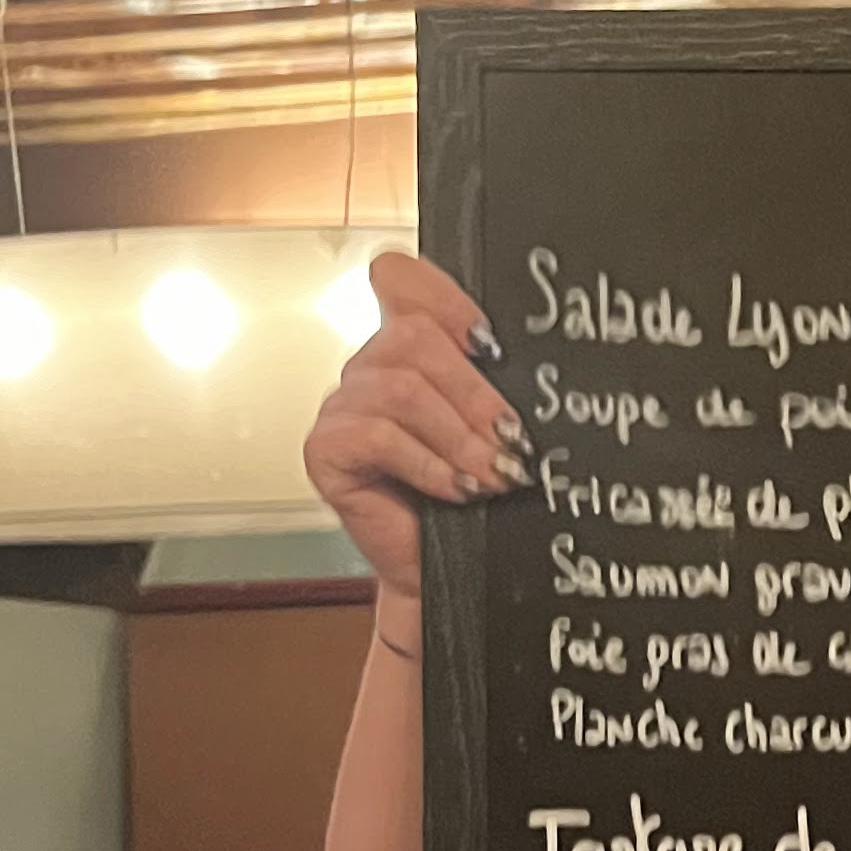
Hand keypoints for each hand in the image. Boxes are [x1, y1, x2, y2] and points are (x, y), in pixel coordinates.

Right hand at [304, 248, 525, 600]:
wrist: (439, 571)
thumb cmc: (465, 501)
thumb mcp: (486, 431)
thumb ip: (490, 384)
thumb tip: (524, 363)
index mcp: (403, 348)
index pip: (402, 279)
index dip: (445, 297)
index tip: (490, 343)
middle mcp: (367, 369)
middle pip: (415, 338)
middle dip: (477, 394)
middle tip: (511, 440)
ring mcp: (340, 407)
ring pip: (402, 389)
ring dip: (459, 437)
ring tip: (491, 476)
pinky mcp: (325, 450)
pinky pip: (377, 436)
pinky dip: (428, 464)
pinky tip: (455, 490)